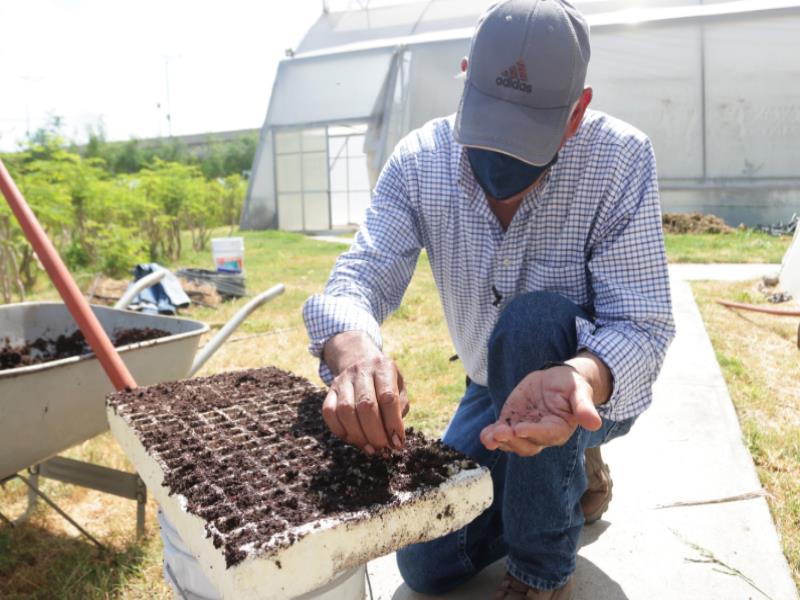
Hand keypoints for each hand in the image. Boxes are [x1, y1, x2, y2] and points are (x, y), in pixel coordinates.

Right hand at [322, 332, 408, 453]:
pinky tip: (353, 440)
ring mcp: (343, 380)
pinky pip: (329, 413)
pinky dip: (341, 431)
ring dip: (359, 436)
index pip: (388, 397)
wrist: (359, 360)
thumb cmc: (385, 382)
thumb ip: (399, 410)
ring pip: (346, 411)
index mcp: (383, 367)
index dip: (393, 423)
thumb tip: (393, 439)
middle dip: (375, 433)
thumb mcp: (399, 388)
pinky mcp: (329, 391)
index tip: (398, 443)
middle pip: (366, 405)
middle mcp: (361, 371)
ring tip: (370, 448)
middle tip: (383, 449)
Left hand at [480, 365, 601, 456]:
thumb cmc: (571, 386)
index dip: (533, 433)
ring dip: (500, 441)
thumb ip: (584, 407)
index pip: (546, 434)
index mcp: (559, 429)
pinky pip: (501, 433)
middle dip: (513, 440)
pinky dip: (491, 436)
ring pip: (512, 443)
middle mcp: (541, 434)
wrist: (557, 380)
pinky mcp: (512, 422)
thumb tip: (595, 423)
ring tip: (489, 437)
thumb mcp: (579, 391)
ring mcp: (525, 430)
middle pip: (527, 444)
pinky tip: (485, 435)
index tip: (520, 429)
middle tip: (500, 432)